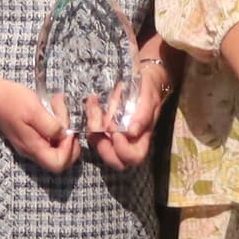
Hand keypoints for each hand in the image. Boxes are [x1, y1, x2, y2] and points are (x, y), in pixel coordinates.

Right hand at [0, 70, 80, 171]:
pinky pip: (49, 137)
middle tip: (66, 121)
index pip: (58, 165)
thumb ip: (52, 126)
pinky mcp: (30, 136)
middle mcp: (32, 151)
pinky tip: (52, 107)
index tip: (67, 131)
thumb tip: (64, 135)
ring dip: (63, 128)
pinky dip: (55, 124)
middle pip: (60, 160)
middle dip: (69, 141)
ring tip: (57, 106)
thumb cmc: (11, 100)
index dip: (69, 150)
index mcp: (33, 148)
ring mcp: (30, 144)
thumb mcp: (34, 110)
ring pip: (56, 147)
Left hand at [85, 41, 166, 172]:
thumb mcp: (149, 98)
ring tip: (95, 106)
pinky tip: (93, 102)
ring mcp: (114, 136)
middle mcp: (128, 141)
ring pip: (100, 147)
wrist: (142, 77)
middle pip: (115, 161)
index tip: (116, 131)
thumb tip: (132, 133)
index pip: (134, 158)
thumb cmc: (148, 88)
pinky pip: (93, 131)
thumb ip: (143, 115)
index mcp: (142, 138)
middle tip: (99, 127)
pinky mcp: (104, 127)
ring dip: (93, 128)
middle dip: (103, 147)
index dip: (123, 150)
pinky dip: (90, 118)